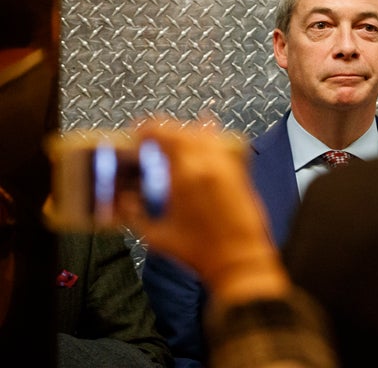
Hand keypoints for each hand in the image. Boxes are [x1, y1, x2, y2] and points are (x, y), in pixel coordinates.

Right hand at [126, 119, 289, 301]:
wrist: (239, 261)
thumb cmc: (202, 253)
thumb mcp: (157, 235)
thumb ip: (133, 214)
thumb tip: (123, 202)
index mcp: (185, 174)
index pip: (162, 134)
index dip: (145, 131)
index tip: (137, 136)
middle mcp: (209, 164)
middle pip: (183, 130)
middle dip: (164, 132)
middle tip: (151, 141)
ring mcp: (227, 166)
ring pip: (205, 134)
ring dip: (186, 134)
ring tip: (174, 143)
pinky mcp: (240, 173)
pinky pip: (223, 145)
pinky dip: (210, 140)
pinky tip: (203, 142)